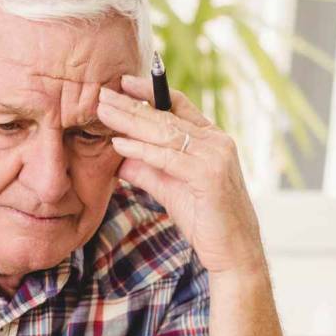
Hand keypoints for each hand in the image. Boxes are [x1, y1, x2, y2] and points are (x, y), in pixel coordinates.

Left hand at [98, 74, 266, 275]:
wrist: (233, 251)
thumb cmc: (205, 220)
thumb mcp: (169, 189)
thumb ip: (146, 170)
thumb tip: (118, 158)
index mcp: (210, 139)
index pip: (177, 105)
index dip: (149, 92)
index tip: (122, 83)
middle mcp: (216, 141)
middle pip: (166, 115)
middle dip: (131, 103)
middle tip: (102, 92)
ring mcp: (214, 155)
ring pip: (164, 132)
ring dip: (130, 120)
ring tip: (103, 110)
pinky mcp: (208, 174)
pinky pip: (167, 157)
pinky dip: (141, 149)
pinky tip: (118, 143)